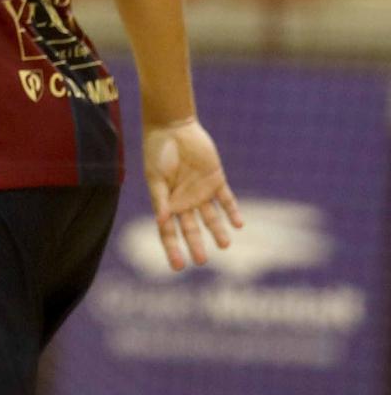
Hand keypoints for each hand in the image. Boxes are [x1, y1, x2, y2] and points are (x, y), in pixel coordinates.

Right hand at [142, 118, 242, 271]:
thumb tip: (161, 221)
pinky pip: (226, 200)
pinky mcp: (216, 180)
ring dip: (218, 231)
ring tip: (224, 245)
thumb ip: (160, 199)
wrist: (173, 127)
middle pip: (191, 228)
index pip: (169, 231)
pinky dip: (232, 212)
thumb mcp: (156, 177)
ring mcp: (201, 192)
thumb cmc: (158, 152)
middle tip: (201, 261)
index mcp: (167, 202)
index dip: (172, 249)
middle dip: (195, 245)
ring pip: (211, 218)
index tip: (177, 266)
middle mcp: (184, 201)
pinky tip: (238, 224)